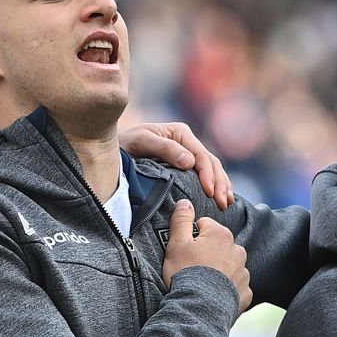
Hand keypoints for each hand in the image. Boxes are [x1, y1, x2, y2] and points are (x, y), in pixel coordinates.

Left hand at [119, 121, 234, 208]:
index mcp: (180, 133)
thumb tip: (190, 162)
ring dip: (221, 185)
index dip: (208, 174)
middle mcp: (186, 142)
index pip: (201, 155)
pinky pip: (205, 175)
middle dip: (219, 183)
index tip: (209, 192)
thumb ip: (165, 149)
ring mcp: (187, 153)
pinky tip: (221, 198)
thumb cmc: (124, 145)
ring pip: (212, 169)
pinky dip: (215, 186)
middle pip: (211, 162)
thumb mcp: (141, 142)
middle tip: (222, 203)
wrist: (110, 149)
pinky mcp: (184, 166)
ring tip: (226, 203)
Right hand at [162, 198, 250, 313]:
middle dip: (207, 253)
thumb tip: (185, 202)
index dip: (192, 237)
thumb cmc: (186, 274)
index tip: (185, 251)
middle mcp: (237, 250)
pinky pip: (235, 286)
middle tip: (192, 268)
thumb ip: (181, 220)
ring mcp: (243, 272)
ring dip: (219, 271)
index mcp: (221, 235)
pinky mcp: (245, 292)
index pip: (205, 225)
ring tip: (202, 283)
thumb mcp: (177, 243)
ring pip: (229, 265)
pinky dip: (226, 289)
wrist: (198, 308)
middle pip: (219, 245)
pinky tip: (213, 295)